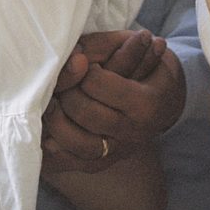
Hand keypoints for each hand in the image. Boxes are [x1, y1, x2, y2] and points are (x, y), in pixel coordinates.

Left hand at [41, 30, 183, 174]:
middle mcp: (133, 133)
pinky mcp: (101, 164)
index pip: (101, 86)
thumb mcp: (133, 44)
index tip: (83, 62)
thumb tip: (73, 55)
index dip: (84, 72)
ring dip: (56, 121)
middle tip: (63, 82)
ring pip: (77, 144)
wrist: (163, 101)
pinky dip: (53, 148)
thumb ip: (101, 45)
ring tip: (53, 102)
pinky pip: (70, 163)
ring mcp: (117, 152)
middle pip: (87, 114)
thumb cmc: (144, 63)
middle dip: (68, 94)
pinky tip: (46, 131)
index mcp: (145, 102)